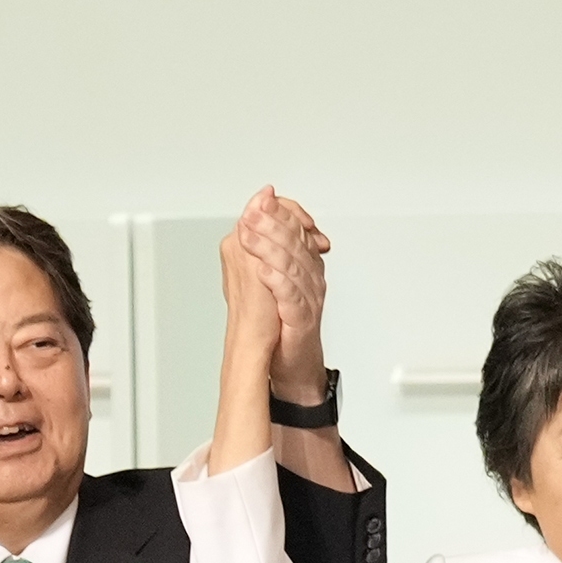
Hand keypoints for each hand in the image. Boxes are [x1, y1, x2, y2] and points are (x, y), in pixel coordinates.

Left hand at [232, 187, 331, 400]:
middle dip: (272, 224)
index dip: (280, 213)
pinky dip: (278, 283)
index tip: (261, 199)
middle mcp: (311, 278)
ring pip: (293, 267)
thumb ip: (270, 250)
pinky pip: (291, 298)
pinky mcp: (301, 320)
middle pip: (294, 244)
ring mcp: (308, 299)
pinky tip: (264, 272)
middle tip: (253, 211)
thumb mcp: (276, 280)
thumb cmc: (284, 323)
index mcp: (305, 265)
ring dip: (270, 248)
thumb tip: (255, 217)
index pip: (296, 230)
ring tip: (251, 235)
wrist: (294, 363)